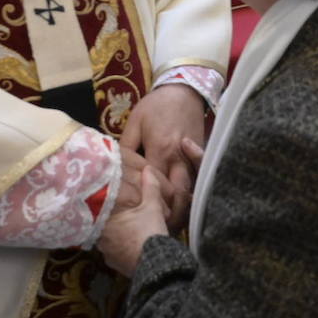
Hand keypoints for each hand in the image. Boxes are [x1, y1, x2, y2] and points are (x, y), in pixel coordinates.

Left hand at [97, 166, 169, 276]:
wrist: (156, 266)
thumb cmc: (150, 234)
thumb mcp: (153, 207)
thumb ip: (150, 187)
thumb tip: (148, 169)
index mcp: (105, 222)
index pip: (101, 210)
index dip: (107, 204)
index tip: (112, 202)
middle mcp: (100, 240)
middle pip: (105, 225)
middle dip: (114, 219)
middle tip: (125, 214)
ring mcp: (107, 255)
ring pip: (109, 240)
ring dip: (118, 234)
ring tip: (130, 229)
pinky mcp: (116, 266)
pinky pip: (116, 253)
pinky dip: (123, 247)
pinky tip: (133, 243)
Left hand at [122, 83, 205, 228]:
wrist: (185, 88)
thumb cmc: (157, 105)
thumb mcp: (135, 122)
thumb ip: (127, 147)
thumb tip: (116, 169)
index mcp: (161, 151)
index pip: (156, 186)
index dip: (150, 205)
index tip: (141, 221)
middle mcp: (179, 158)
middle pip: (178, 193)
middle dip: (171, 213)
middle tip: (160, 229)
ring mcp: (192, 157)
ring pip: (190, 189)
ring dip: (182, 206)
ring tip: (172, 222)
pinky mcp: (201, 154)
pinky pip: (196, 178)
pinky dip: (190, 192)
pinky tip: (183, 203)